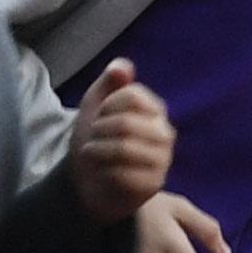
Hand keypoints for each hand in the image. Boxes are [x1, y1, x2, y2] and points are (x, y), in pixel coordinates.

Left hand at [67, 64, 174, 222]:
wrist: (86, 181)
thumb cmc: (95, 140)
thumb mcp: (95, 104)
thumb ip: (109, 82)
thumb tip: (122, 67)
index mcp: (155, 110)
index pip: (132, 96)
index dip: (106, 106)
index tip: (100, 117)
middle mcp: (165, 133)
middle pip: (126, 123)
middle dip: (98, 131)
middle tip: (92, 140)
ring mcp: (163, 161)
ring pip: (124, 148)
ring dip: (97, 151)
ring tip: (93, 154)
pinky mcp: (153, 185)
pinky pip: (122, 174)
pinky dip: (103, 172)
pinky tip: (102, 173)